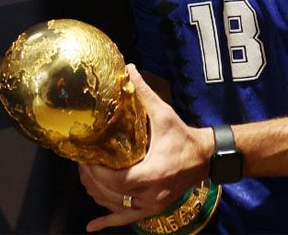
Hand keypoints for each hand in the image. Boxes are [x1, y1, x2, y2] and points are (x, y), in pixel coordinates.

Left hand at [81, 65, 212, 231]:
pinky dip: (108, 222)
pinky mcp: (153, 208)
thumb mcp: (164, 114)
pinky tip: (92, 227)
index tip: (85, 158)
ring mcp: (152, 205)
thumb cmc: (183, 137)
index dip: (96, 172)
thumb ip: (143, 93)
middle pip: (111, 193)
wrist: (205, 158)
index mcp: (152, 173)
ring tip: (85, 175)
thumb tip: (128, 69)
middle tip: (81, 161)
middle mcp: (151, 194)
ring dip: (96, 192)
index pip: (116, 181)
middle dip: (92, 177)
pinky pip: (126, 219)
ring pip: (115, 205)